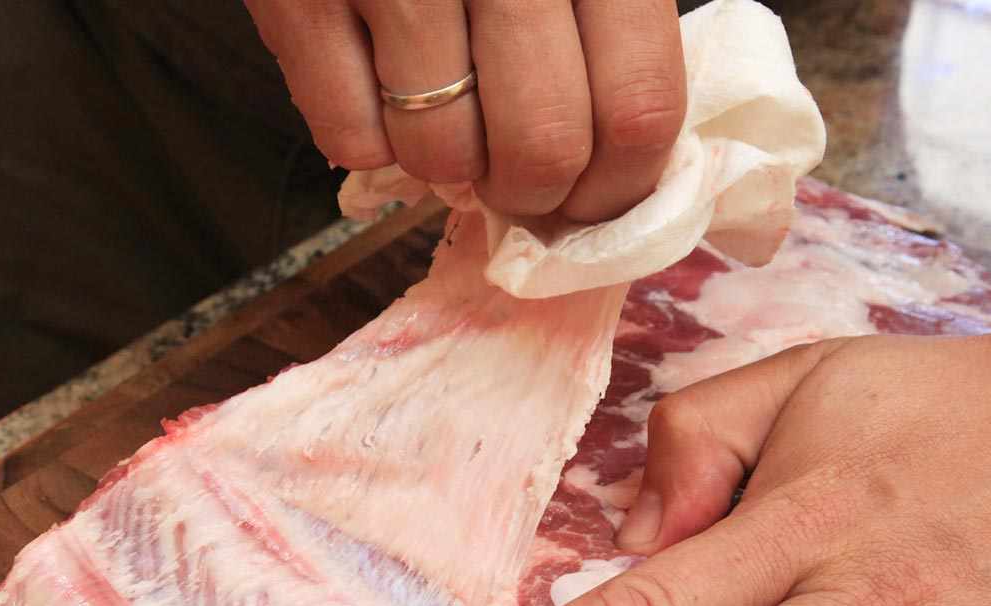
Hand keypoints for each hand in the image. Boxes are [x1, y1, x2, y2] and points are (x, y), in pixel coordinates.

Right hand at [242, 0, 685, 220]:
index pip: (638, 108)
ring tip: (440, 111)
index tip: (592, 196)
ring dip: (445, 164)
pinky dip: (368, 139)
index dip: (618, 185)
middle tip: (511, 172)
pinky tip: (375, 83)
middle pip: (543, 149)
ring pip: (444, 155)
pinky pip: (353, 137)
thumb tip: (614, 158)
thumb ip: (611, 24)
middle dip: (528, 190)